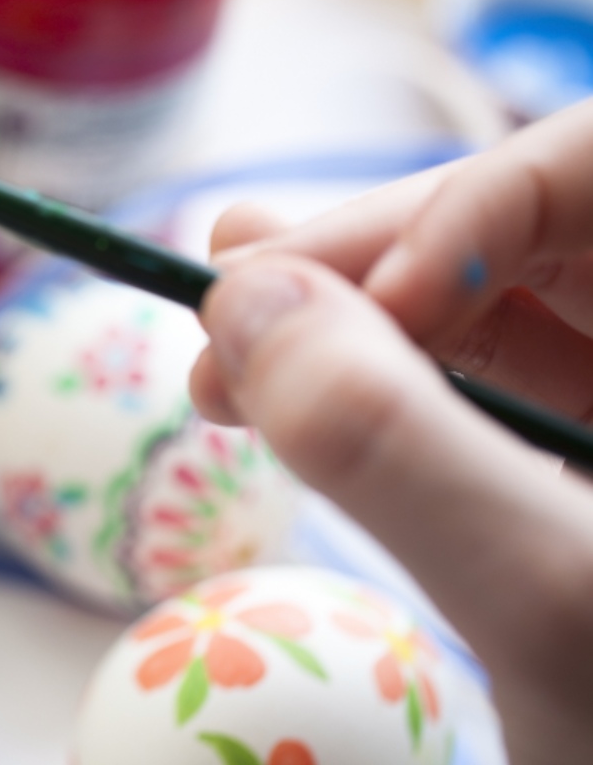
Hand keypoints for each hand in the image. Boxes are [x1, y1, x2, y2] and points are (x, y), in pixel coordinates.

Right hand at [193, 103, 592, 763]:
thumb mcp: (545, 608)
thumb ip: (397, 441)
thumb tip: (243, 296)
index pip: (591, 173)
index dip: (472, 203)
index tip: (344, 303)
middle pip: (527, 221)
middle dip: (371, 250)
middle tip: (231, 300)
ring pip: (482, 291)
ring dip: (346, 303)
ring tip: (226, 330)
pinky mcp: (571, 460)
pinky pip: (464, 373)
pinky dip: (364, 369)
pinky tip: (276, 381)